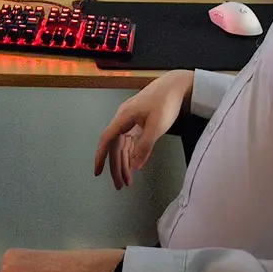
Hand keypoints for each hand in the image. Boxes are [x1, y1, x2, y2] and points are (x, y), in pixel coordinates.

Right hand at [94, 68, 193, 189]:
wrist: (175, 86)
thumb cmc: (165, 102)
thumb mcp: (156, 127)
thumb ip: (144, 147)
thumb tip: (134, 166)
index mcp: (124, 117)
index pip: (107, 139)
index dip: (101, 156)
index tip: (97, 172)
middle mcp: (124, 119)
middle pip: (115, 146)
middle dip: (116, 166)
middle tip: (120, 185)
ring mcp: (131, 120)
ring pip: (122, 145)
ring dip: (124, 163)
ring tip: (127, 181)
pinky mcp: (138, 122)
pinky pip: (130, 142)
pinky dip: (130, 154)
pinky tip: (133, 166)